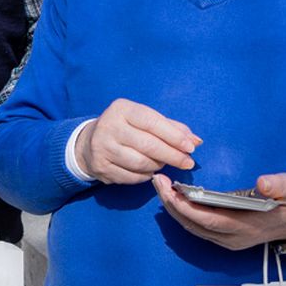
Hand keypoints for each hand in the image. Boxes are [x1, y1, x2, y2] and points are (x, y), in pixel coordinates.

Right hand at [77, 99, 200, 183]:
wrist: (88, 143)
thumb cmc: (125, 128)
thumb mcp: (144, 120)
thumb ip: (171, 127)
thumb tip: (196, 140)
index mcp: (121, 109)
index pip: (152, 122)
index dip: (174, 136)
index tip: (190, 147)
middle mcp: (108, 126)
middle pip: (148, 145)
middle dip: (172, 155)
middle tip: (187, 162)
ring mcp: (102, 148)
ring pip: (141, 163)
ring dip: (158, 166)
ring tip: (163, 163)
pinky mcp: (100, 166)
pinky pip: (132, 176)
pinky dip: (145, 176)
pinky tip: (148, 170)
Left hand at [152, 172, 285, 250]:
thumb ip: (279, 185)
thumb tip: (263, 183)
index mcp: (246, 227)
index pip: (210, 220)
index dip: (188, 208)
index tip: (172, 191)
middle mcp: (232, 237)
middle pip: (194, 224)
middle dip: (172, 204)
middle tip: (158, 181)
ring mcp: (226, 239)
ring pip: (192, 227)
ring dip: (173, 208)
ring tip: (160, 185)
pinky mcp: (223, 236)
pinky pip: (196, 226)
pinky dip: (182, 212)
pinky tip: (173, 195)